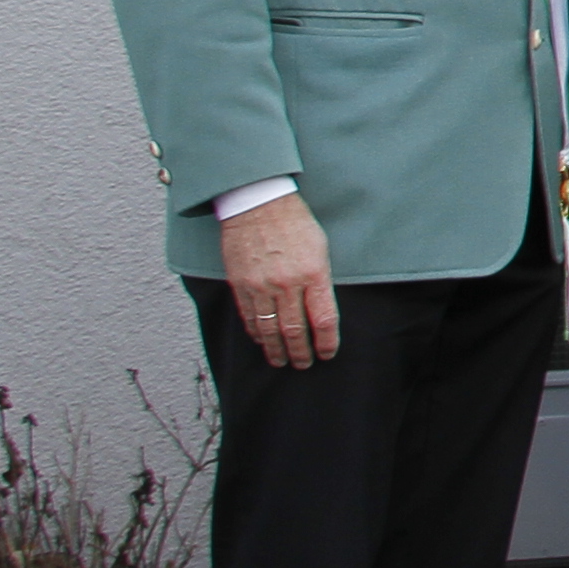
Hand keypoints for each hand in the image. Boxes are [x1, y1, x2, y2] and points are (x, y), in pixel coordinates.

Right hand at [219, 194, 341, 368]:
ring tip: (282, 361)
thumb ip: (321, 280)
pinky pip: (249, 317)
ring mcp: (261, 285)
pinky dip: (257, 333)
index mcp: (314, 273)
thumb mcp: (321, 247)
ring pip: (270, 329)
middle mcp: (288, 283)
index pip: (324, 319)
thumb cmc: (295, 222)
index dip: (327, 342)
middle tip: (304, 364)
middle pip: (296, 330)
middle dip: (301, 353)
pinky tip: (263, 341)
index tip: (328, 353)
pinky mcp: (240, 283)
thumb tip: (320, 309)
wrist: (258, 203)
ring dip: (277, 349)